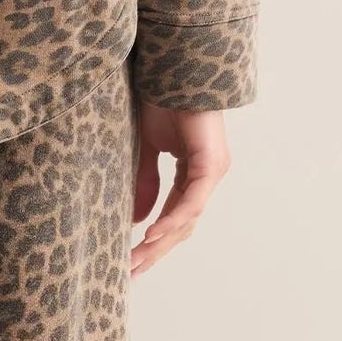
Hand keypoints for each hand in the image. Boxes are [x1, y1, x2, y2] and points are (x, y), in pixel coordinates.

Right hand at [130, 100, 230, 275]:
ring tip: (138, 258)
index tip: (130, 259)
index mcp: (193, 173)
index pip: (173, 216)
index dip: (154, 240)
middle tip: (131, 271)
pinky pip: (191, 200)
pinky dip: (173, 219)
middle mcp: (206, 177)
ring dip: (161, 241)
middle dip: (156, 251)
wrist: (174, 68)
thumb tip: (137, 221)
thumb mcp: (146, 146)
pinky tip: (154, 234)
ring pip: (187, 218)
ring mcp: (211, 172)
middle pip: (181, 226)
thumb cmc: (161, 100)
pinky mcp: (210, 164)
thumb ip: (145, 181)